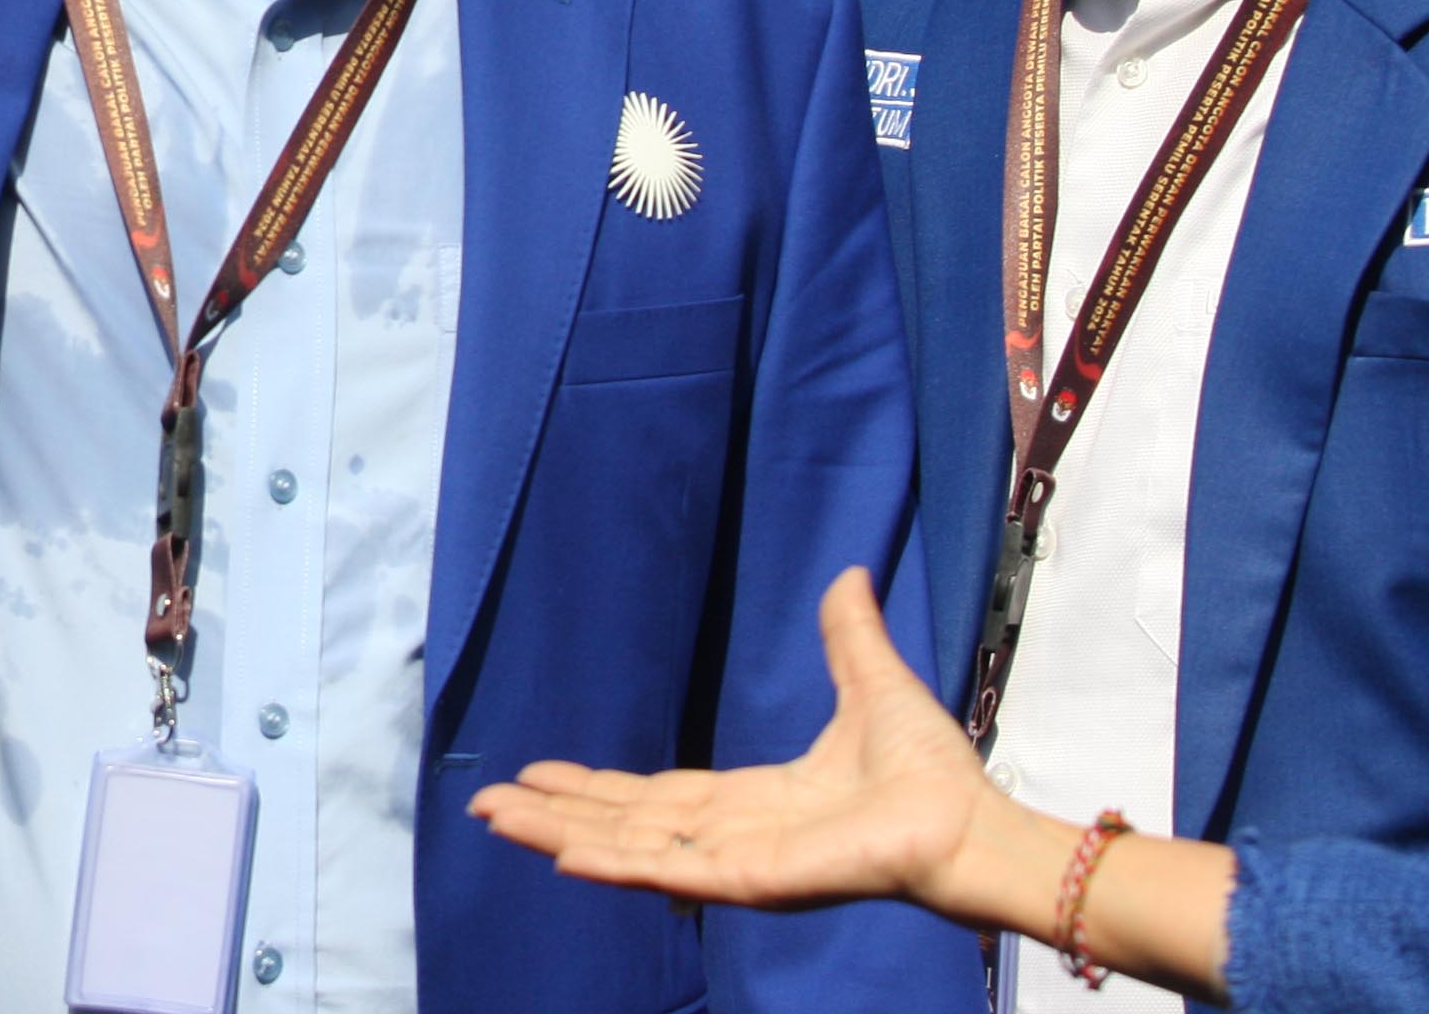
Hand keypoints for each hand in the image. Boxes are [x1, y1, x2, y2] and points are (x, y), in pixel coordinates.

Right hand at [469, 569, 1004, 917]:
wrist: (971, 822)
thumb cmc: (933, 773)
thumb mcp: (871, 685)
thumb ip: (848, 637)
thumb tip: (849, 576)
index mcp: (755, 803)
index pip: (656, 797)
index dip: (594, 787)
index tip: (538, 774)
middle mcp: (735, 838)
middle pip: (624, 825)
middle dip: (555, 814)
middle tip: (487, 804)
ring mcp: (737, 864)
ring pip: (629, 848)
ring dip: (559, 835)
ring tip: (496, 819)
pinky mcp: (751, 881)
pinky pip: (668, 872)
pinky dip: (611, 864)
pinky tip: (562, 857)